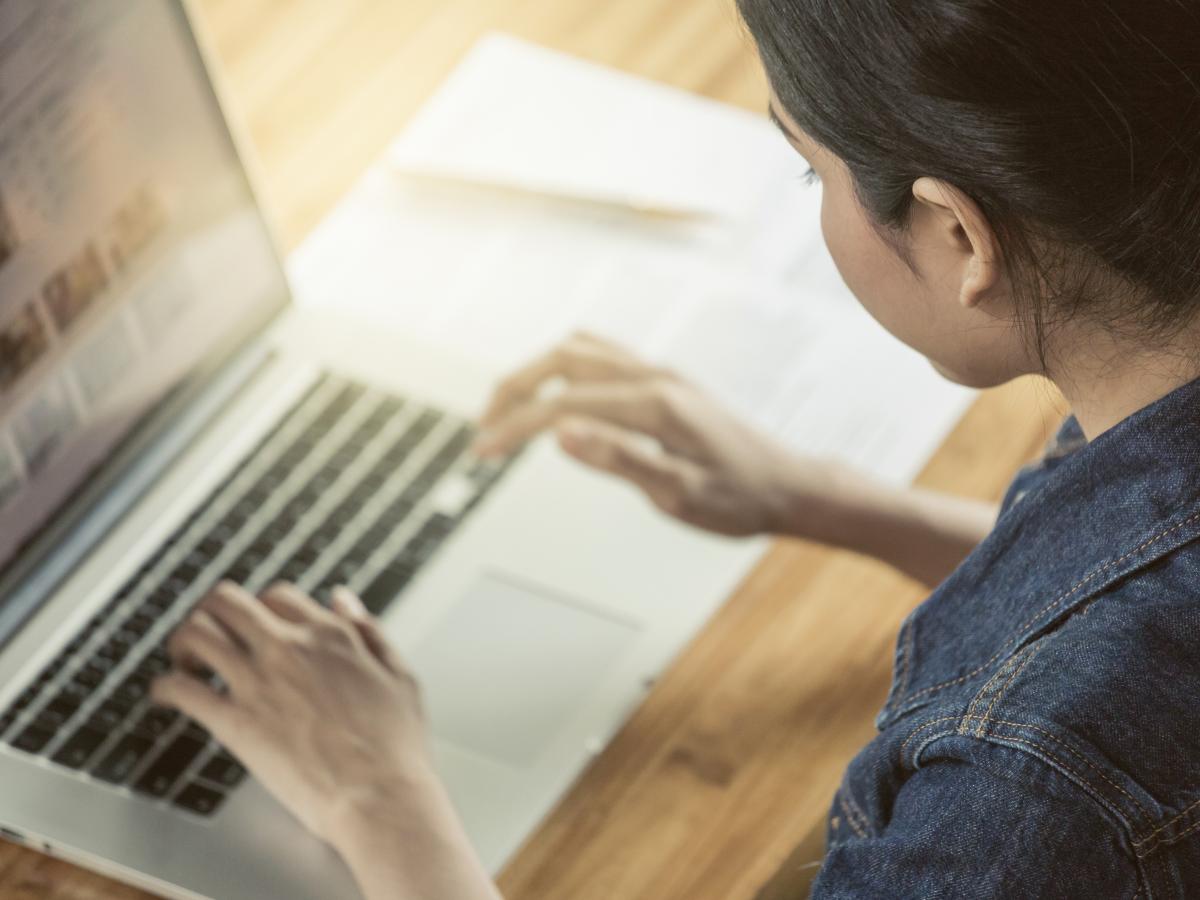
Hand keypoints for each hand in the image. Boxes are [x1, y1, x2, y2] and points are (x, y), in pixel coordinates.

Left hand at [151, 581, 430, 846]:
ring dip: (183, 642)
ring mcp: (260, 682)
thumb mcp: (400, 675)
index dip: (261, 609)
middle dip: (210, 612)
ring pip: (197, 633)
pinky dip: (164, 687)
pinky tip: (166, 696)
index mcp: (330, 635)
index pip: (277, 596)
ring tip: (186, 662)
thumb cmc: (396, 747)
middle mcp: (289, 647)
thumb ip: (370, 632)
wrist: (381, 797)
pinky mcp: (236, 722)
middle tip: (208, 635)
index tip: (255, 628)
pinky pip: (181, 688)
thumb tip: (341, 599)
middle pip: (227, 601)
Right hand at [474, 332, 817, 536]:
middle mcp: (655, 375)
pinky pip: (602, 355)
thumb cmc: (738, 499)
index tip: (481, 453)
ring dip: (536, 375)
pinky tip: (555, 398)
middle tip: (483, 428)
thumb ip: (618, 460)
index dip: (515, 427)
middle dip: (513, 389)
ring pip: (580, 350)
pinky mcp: (665, 380)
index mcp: (655, 404)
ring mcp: (661, 372)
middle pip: (562, 360)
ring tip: (508, 414)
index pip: (563, 405)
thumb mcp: (679, 494)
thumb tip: (557, 436)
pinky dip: (564, 370)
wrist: (788, 486)